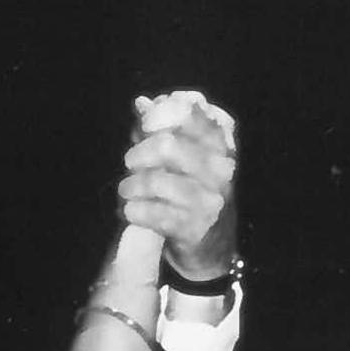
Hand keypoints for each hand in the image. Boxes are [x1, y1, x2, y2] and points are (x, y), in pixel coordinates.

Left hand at [118, 91, 237, 279]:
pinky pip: (151, 213)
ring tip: (127, 191)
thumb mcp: (185, 155)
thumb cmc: (191, 191)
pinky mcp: (194, 228)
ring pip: (156, 180)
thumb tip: (141, 103)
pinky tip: (131, 211)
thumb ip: (163, 128)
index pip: (190, 111)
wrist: (213, 247)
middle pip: (167, 144)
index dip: (159, 114)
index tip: (144, 126)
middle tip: (130, 164)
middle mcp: (222, 167)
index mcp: (222, 141)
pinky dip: (133, 210)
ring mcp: (211, 199)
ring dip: (131, 186)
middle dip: (138, 154)